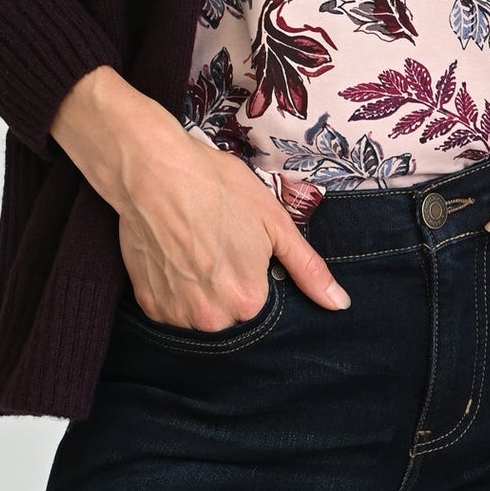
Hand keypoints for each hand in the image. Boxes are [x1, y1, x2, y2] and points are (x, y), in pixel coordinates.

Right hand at [51, 65, 351, 324]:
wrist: (154, 171)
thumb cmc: (217, 187)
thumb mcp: (274, 220)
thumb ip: (308, 268)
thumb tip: (341, 305)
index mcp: (249, 301)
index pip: (261, 298)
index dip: (253, 268)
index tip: (240, 242)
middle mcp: (213, 319)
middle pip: (230, 310)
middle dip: (228, 283)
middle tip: (216, 240)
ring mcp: (176, 315)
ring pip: (200, 311)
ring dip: (200, 288)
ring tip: (192, 245)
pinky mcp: (148, 305)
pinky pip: (171, 307)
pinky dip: (174, 287)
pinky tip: (173, 253)